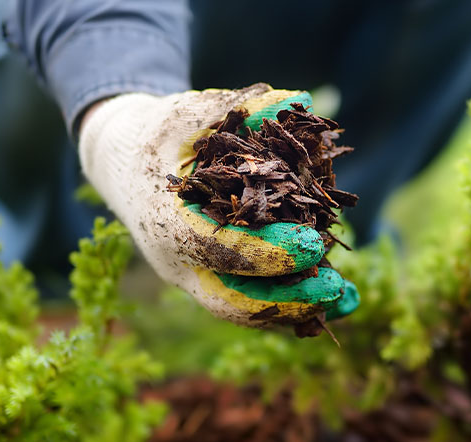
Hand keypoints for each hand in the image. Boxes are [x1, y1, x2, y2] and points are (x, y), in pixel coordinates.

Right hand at [79, 84, 357, 327]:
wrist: (121, 164)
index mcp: (166, 221)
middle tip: (336, 289)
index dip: (268, 252)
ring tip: (348, 301)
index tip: (315, 245)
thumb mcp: (190, 112)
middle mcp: (176, 262)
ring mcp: (192, 278)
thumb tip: (297, 101)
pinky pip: (252, 303)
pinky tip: (337, 301)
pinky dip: (293, 306)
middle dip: (287, 301)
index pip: (218, 248)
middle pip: (232, 300)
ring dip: (298, 310)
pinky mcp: (210, 282)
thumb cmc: (158, 134)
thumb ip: (240, 107)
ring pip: (244, 310)